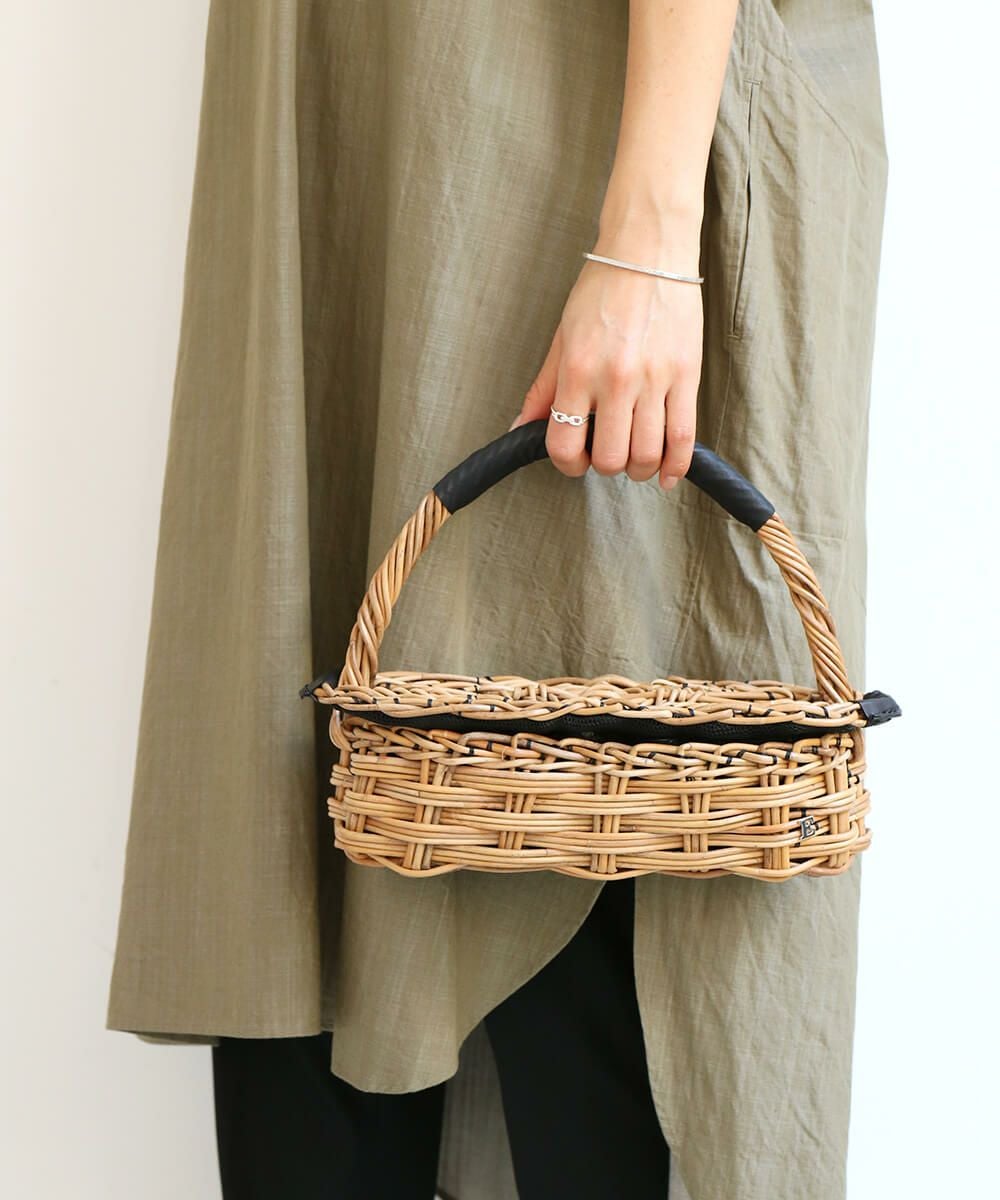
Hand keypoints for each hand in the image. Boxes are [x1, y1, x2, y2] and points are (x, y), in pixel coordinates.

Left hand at [507, 237, 703, 489]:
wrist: (648, 252)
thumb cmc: (602, 291)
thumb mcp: (562, 338)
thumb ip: (543, 389)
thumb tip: (519, 429)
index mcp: (579, 370)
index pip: (566, 444)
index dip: (567, 464)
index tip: (575, 459)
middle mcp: (616, 379)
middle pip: (611, 458)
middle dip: (606, 466)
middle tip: (607, 452)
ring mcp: (654, 379)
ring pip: (647, 454)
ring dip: (638, 468)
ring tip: (634, 457)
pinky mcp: (686, 375)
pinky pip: (684, 437)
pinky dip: (676, 466)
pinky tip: (666, 475)